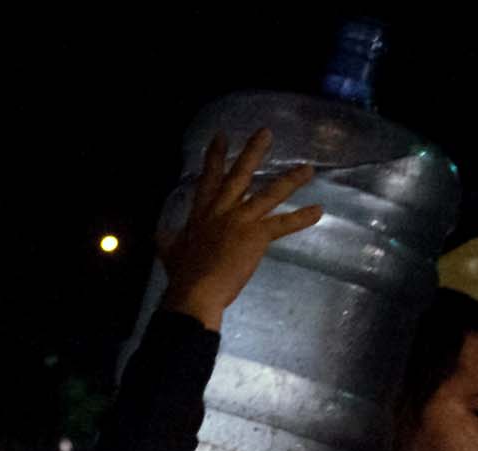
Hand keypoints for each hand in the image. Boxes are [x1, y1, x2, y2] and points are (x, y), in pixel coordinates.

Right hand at [158, 130, 323, 331]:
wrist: (195, 290)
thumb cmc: (183, 275)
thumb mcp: (170, 252)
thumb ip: (168, 240)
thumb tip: (159, 234)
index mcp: (201, 213)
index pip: (209, 178)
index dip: (215, 156)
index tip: (221, 136)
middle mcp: (222, 210)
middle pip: (240, 175)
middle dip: (253, 152)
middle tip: (266, 132)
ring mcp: (240, 220)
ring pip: (269, 194)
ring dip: (290, 180)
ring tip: (308, 169)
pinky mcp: (256, 235)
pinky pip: (282, 224)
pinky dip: (301, 218)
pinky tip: (317, 212)